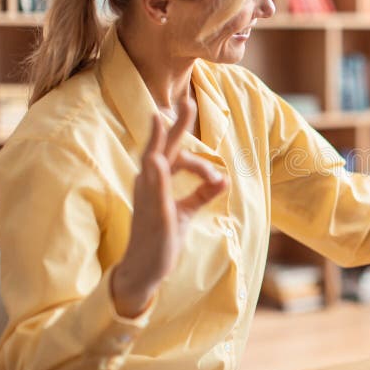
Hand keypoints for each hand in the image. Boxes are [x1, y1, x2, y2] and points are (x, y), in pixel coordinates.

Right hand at [112, 100, 226, 316]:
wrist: (145, 269)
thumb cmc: (162, 237)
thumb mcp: (187, 212)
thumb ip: (203, 194)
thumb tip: (225, 180)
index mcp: (157, 182)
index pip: (176, 156)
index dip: (197, 158)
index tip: (215, 172)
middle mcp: (149, 184)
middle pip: (162, 148)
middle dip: (173, 125)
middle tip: (184, 101)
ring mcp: (149, 198)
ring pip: (153, 163)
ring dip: (158, 139)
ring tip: (159, 116)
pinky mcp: (153, 214)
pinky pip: (154, 191)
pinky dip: (157, 175)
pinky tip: (158, 160)